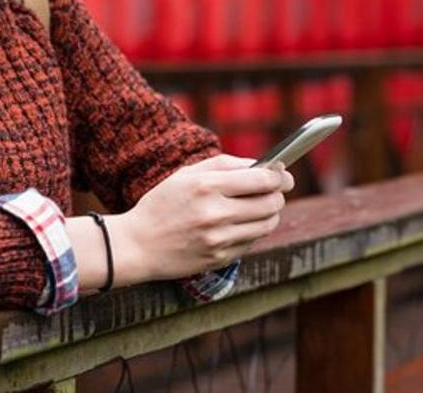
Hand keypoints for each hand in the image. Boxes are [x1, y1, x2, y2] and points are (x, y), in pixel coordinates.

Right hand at [109, 154, 293, 283]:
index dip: (280, 176)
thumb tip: (261, 164)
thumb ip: (224, 164)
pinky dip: (253, 231)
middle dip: (279, 195)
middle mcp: (215, 214)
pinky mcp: (220, 258)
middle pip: (271, 203)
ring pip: (267, 225)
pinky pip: (252, 242)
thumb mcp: (186, 175)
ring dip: (271, 214)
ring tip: (261, 207)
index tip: (285, 174)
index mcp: (206, 187)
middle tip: (275, 191)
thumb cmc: (162, 204)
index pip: (262, 179)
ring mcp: (219, 240)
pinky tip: (240, 224)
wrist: (137, 245)